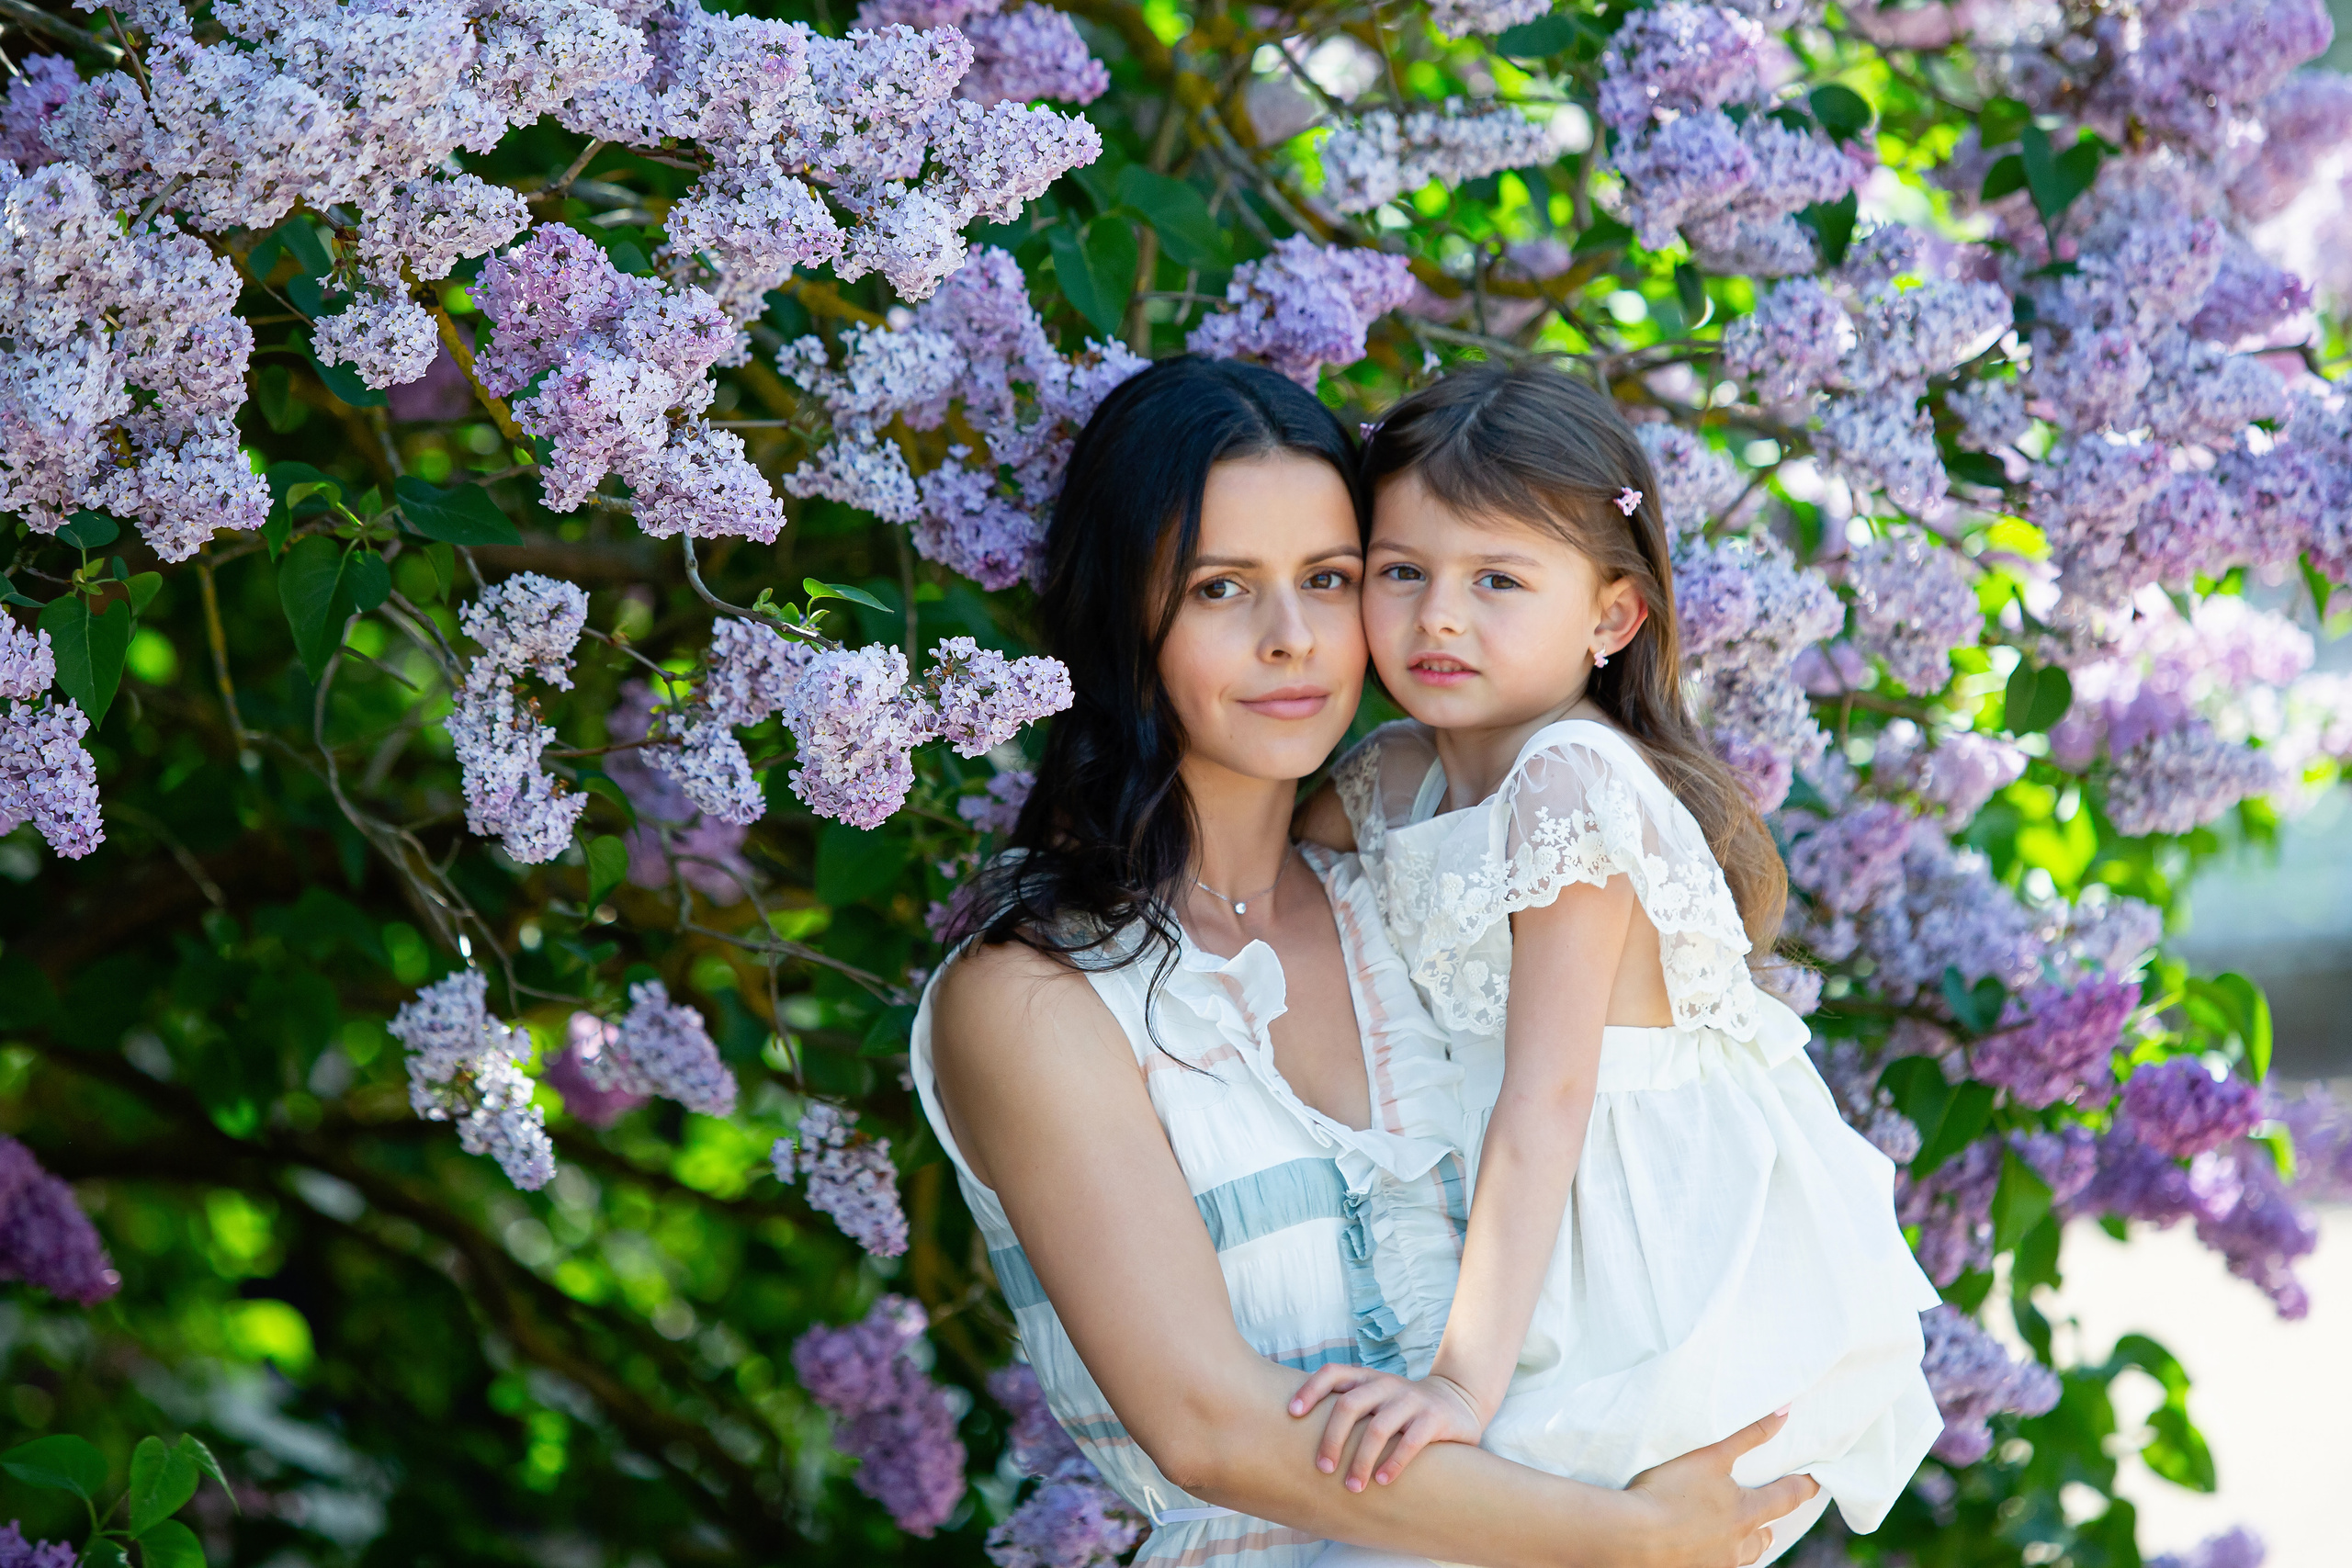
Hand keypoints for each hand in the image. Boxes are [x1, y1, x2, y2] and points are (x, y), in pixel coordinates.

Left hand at [1286, 1366, 1485, 1491]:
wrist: (1458, 1400)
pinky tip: (1382, 1480)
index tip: (1292, 1414)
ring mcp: (1411, 1400)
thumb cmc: (1403, 1407)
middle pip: (1349, 1405)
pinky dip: (1394, 1463)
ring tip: (1353, 1487)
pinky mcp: (1434, 1418)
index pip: (1333, 1373)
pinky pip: (1411, 1441)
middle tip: (1323, 1470)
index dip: (1310, 1390)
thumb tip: (1298, 1435)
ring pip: (1378, 1428)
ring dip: (1361, 1460)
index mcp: (1367, 1378)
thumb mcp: (1376, 1398)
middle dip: (1332, 1439)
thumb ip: (1349, 1405)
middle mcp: (1386, 1384)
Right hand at [1620, 1408, 1818, 1567]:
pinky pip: (1715, 1563)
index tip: (1814, 1480)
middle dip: (1768, 1526)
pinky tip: (1702, 1546)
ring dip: (1744, 1544)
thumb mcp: (1710, 1455)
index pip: (1788, 1498)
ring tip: (1735, 1534)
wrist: (1631, 1536)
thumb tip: (1784, 1413)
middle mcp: (1737, 1544)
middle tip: (1767, 1517)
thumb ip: (1749, 1434)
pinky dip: (1716, 1553)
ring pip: (1742, 1556)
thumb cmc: (1669, 1492)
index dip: (1803, 1487)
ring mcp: (1715, 1562)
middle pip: (1764, 1537)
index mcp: (1747, 1514)